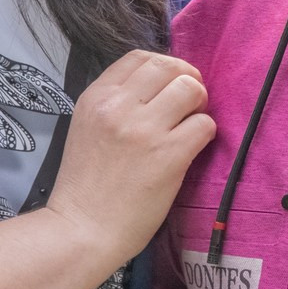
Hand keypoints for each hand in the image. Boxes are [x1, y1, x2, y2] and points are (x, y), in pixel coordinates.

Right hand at [43, 50, 216, 268]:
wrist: (81, 231)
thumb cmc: (86, 186)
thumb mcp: (88, 128)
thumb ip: (117, 103)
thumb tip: (161, 85)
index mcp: (96, 97)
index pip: (140, 57)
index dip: (165, 66)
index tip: (170, 86)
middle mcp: (118, 106)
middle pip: (170, 66)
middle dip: (187, 80)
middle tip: (189, 104)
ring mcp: (144, 130)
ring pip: (191, 88)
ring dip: (199, 105)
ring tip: (190, 125)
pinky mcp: (168, 154)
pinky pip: (204, 124)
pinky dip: (205, 133)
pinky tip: (192, 148)